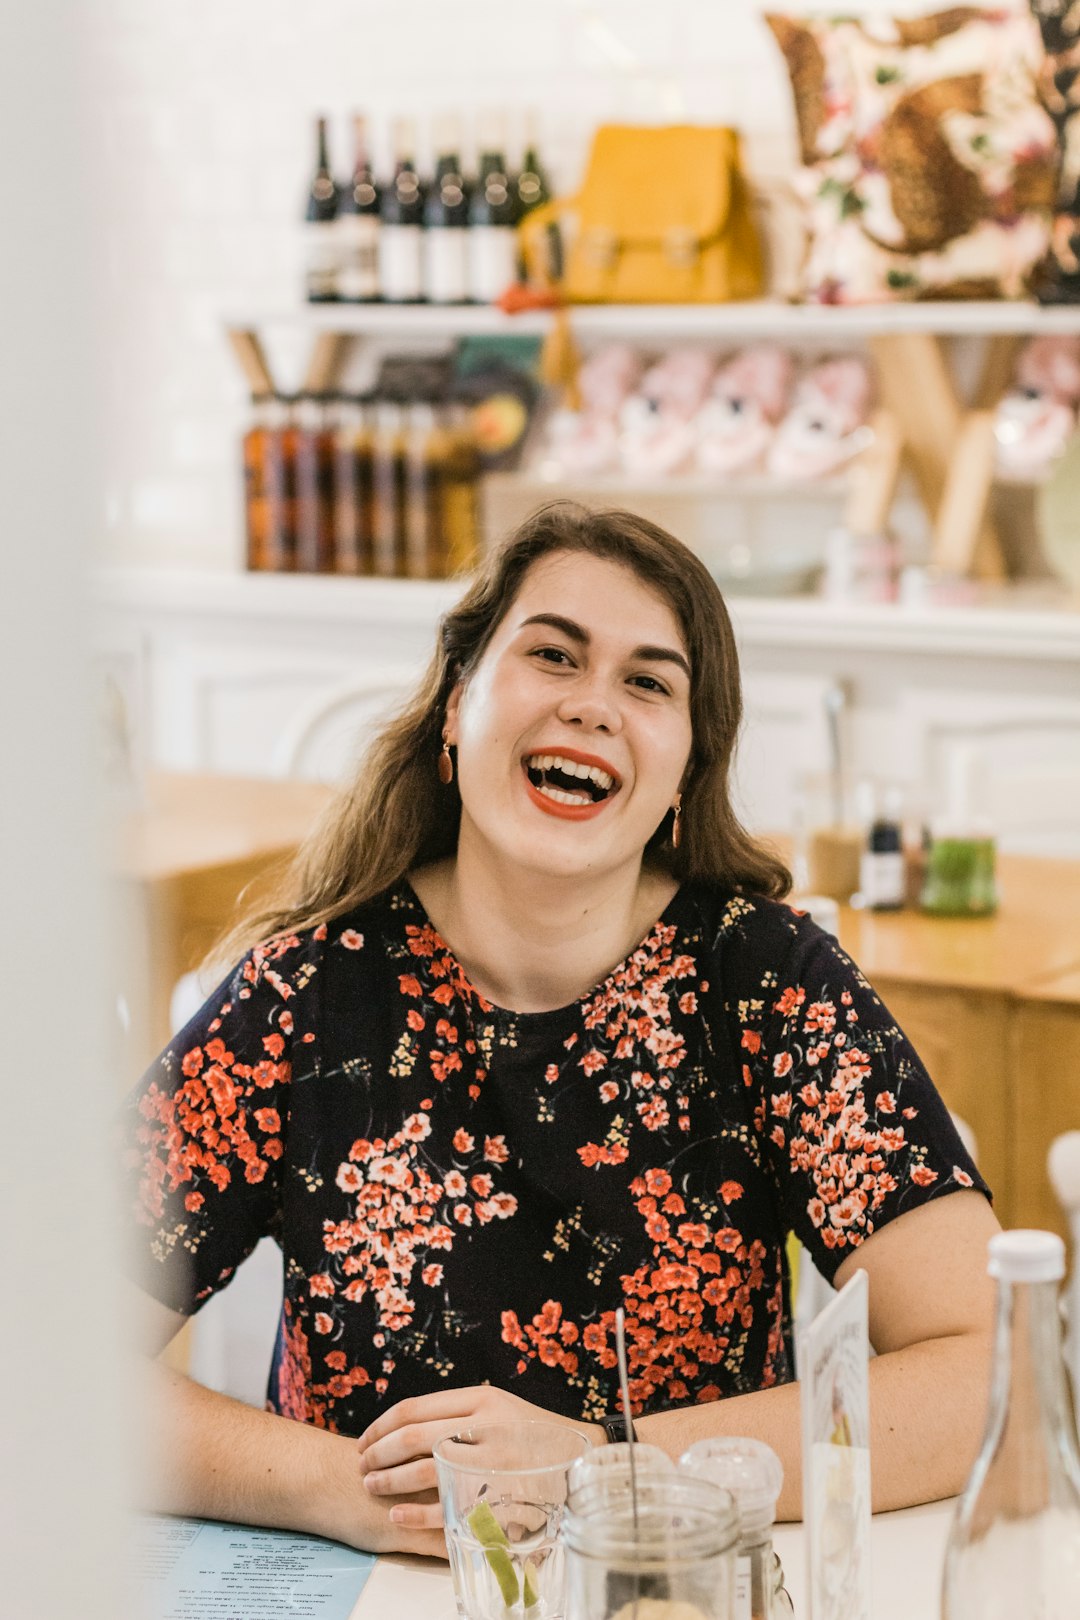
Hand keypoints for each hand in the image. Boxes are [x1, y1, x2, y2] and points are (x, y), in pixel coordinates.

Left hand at [356, 1386, 602, 1533]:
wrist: (583, 1462)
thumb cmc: (535, 1436)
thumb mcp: (501, 1408)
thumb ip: (461, 1412)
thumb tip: (407, 1425)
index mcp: (482, 1400)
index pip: (415, 1408)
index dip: (381, 1425)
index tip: (365, 1440)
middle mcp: (485, 1427)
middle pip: (412, 1436)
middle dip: (378, 1452)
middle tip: (362, 1465)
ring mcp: (492, 1462)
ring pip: (423, 1469)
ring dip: (389, 1480)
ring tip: (372, 1487)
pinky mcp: (500, 1496)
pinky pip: (446, 1506)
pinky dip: (415, 1513)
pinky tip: (397, 1515)